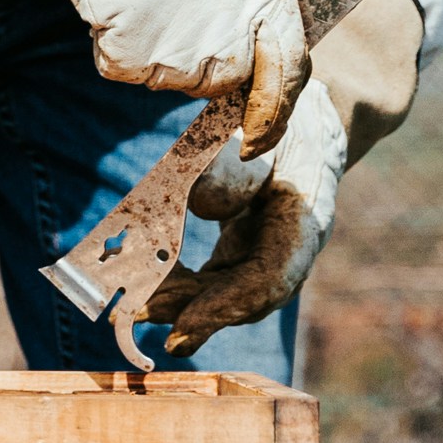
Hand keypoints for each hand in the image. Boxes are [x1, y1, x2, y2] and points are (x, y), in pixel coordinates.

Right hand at [41, 0, 309, 146]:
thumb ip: (263, 6)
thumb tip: (272, 67)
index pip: (290, 70)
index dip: (276, 112)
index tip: (260, 137)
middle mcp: (230, 30)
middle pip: (223, 82)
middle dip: (203, 62)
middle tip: (179, 15)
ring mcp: (180, 48)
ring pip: (175, 80)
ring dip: (160, 53)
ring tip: (151, 1)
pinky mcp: (131, 56)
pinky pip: (130, 72)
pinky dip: (121, 48)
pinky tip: (124, 7)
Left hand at [149, 69, 346, 356]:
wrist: (309, 116)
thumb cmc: (285, 117)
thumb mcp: (264, 127)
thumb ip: (234, 166)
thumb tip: (199, 202)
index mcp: (306, 218)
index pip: (270, 279)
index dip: (227, 306)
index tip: (182, 325)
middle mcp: (293, 247)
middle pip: (245, 298)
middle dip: (193, 313)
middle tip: (136, 315)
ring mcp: (269, 253)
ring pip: (227, 293)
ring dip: (182, 304)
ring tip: (133, 305)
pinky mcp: (246, 252)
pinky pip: (215, 280)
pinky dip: (182, 286)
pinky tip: (147, 283)